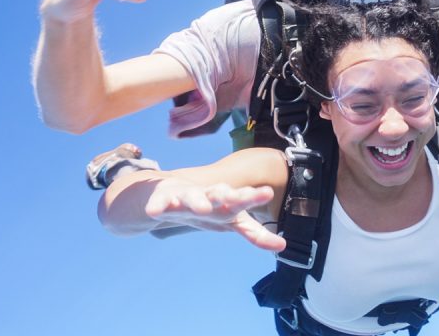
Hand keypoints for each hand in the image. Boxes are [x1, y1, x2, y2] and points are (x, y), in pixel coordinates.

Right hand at [145, 178, 284, 251]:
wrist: (168, 192)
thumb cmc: (207, 207)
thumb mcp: (230, 220)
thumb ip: (255, 232)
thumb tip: (283, 246)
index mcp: (224, 202)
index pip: (241, 200)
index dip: (253, 197)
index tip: (268, 192)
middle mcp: (206, 196)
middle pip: (219, 194)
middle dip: (228, 194)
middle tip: (235, 195)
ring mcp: (184, 196)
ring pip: (191, 196)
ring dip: (197, 201)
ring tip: (202, 207)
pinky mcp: (162, 198)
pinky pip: (159, 203)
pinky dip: (157, 206)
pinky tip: (154, 211)